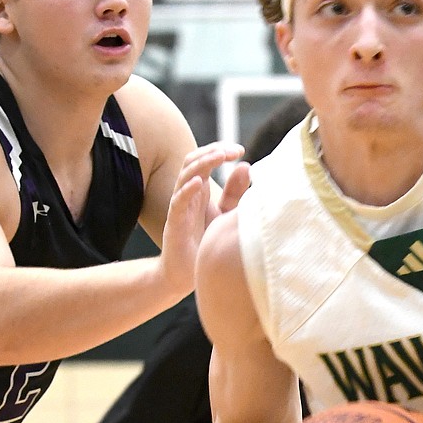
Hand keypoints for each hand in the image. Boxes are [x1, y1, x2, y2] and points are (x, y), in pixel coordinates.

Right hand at [160, 144, 244, 297]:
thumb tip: (247, 166)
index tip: (240, 149)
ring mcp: (180, 206)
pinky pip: (178, 201)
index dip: (220, 150)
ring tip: (218, 157)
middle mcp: (188, 192)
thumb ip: (235, 192)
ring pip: (185, 176)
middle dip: (212, 151)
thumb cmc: (204, 241)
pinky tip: (199, 182)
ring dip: (202, 164)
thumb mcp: (225, 214)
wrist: (186, 273)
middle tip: (232, 150)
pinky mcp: (175, 222)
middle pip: (193, 160)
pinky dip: (187, 190)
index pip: (205, 158)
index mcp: (200, 188)